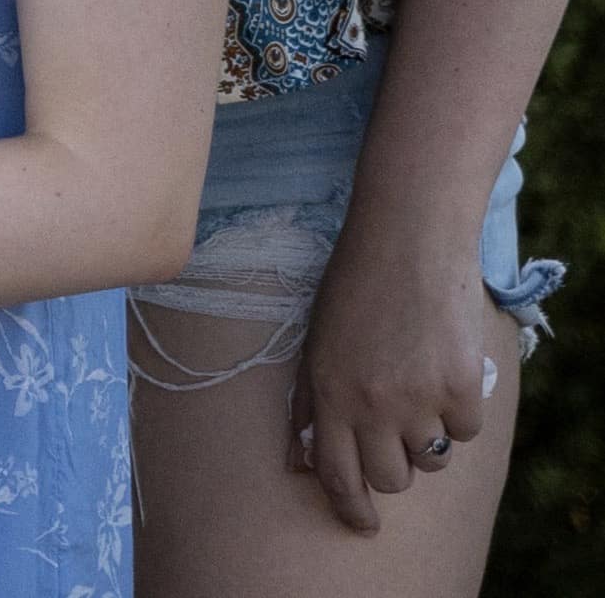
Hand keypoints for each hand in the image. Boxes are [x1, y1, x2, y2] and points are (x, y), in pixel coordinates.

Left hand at [285, 210, 517, 533]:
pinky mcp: (462, 388)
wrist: (406, 241)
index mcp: (328, 392)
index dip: (349, 507)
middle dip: (394, 465)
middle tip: (395, 431)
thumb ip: (309, 402)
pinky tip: (444, 371)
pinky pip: (467, 432)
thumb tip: (298, 460)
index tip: (362, 524)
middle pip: (391, 478)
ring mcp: (419, 399)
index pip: (335, 474)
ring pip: (433, 460)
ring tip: (418, 388)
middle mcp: (371, 404)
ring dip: (428, 438)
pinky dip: (460, 413)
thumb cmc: (353, 287)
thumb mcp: (315, 341)